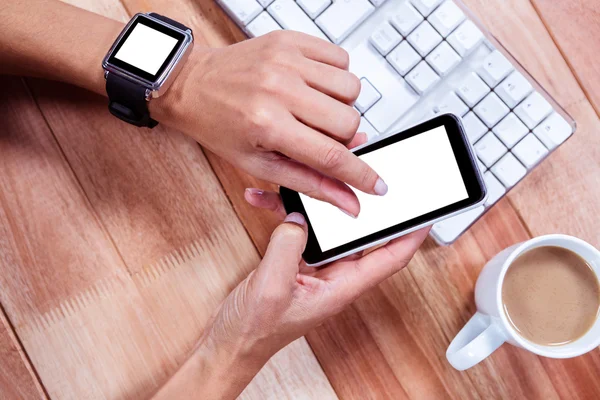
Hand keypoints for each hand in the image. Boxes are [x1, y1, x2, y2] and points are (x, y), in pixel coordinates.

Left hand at [153, 31, 387, 216]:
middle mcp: (279, 88)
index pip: (331, 155)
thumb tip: (347, 200)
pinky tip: (312, 86)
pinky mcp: (291, 39)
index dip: (360, 175)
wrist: (191, 84)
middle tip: (317, 136)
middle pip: (348, 121)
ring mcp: (286, 59)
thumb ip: (309, 182)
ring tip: (311, 109)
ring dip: (339, 105)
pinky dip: (334, 77)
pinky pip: (341, 59)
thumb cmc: (218, 125)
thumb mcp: (259, 165)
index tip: (376, 185)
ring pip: (351, 89)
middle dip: (342, 138)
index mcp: (267, 124)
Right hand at [202, 192, 428, 371]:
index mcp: (341, 288)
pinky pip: (302, 231)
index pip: (390, 259)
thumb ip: (288, 246)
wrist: (233, 340)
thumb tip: (298, 217)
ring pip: (331, 229)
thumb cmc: (256, 328)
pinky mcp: (296, 261)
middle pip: (365, 237)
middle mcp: (335, 277)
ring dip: (321, 204)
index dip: (412, 236)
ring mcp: (316, 268)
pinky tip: (272, 201)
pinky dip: (289, 215)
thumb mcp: (272, 286)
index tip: (426, 212)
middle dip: (370, 206)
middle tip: (373, 177)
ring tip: (313, 179)